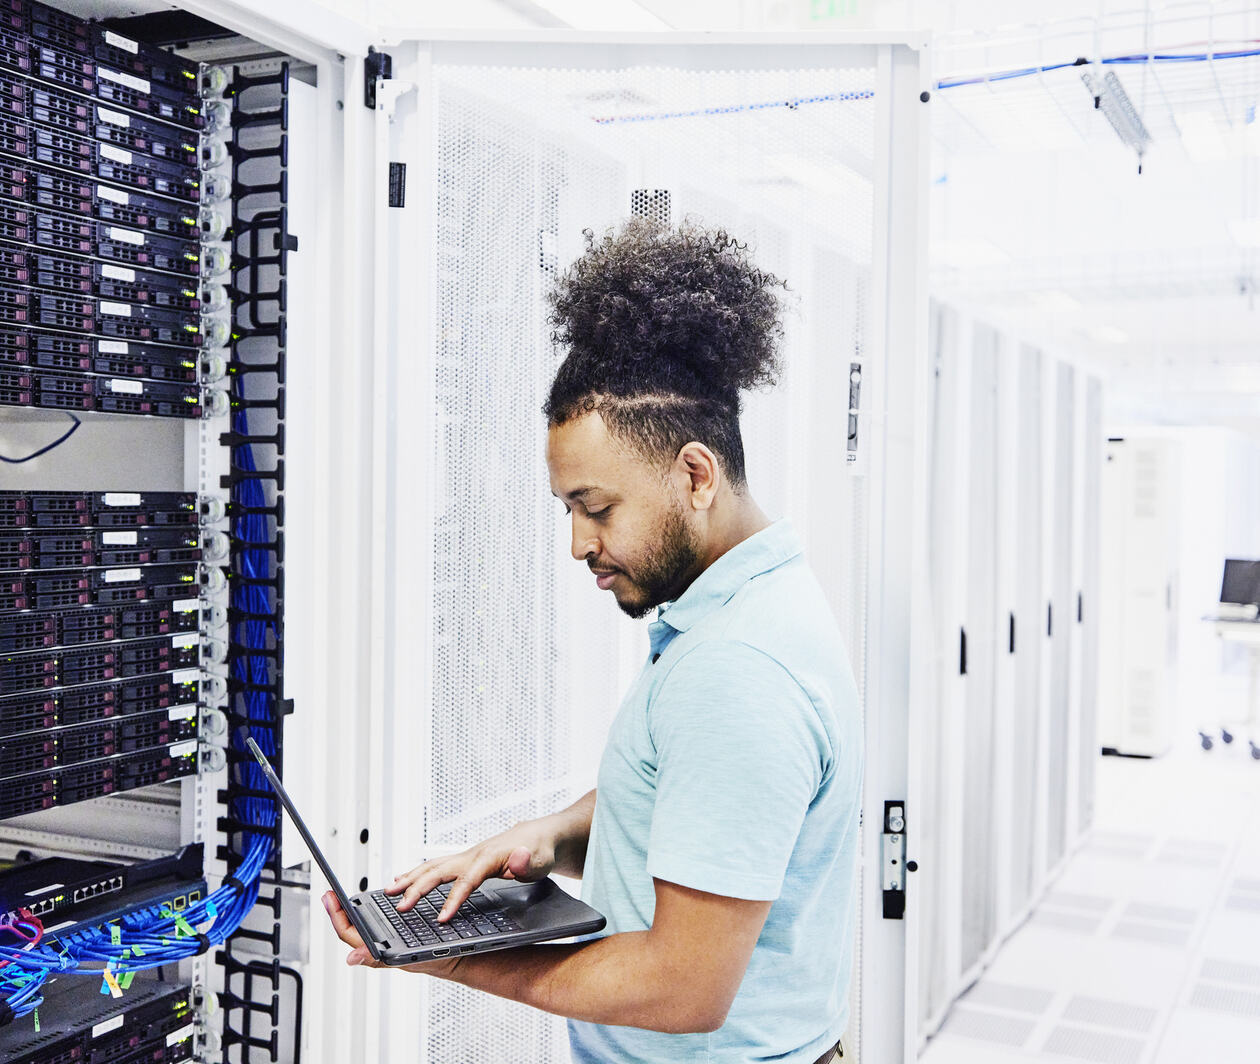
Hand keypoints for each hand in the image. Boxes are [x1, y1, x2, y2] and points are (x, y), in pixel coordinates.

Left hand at [321, 891, 458, 975]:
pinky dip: (370, 912)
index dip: (336, 915)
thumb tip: (350, 958)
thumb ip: (379, 959)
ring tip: (344, 898)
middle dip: (339, 910)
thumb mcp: (410, 956)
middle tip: (330, 894)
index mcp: (378, 951)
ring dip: (352, 911)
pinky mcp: (398, 936)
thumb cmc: (436, 961)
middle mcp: (381, 946)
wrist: (459, 959)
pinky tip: (371, 904)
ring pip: (364, 926)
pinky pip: (379, 924)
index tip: (329, 896)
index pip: (348, 932)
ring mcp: (388, 941)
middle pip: (352, 928)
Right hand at [386, 819, 559, 921]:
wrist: (540, 836)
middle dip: (418, 888)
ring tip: (388, 891)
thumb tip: (518, 859)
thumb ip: (528, 862)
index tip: (440, 919)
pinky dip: (417, 872)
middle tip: (399, 906)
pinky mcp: (465, 860)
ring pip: (433, 866)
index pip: (467, 881)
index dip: (453, 900)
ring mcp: (467, 856)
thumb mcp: (541, 860)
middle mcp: (473, 854)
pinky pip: (437, 866)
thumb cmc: (540, 851)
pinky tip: (403, 879)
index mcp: (489, 857)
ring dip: (410, 878)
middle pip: (439, 871)